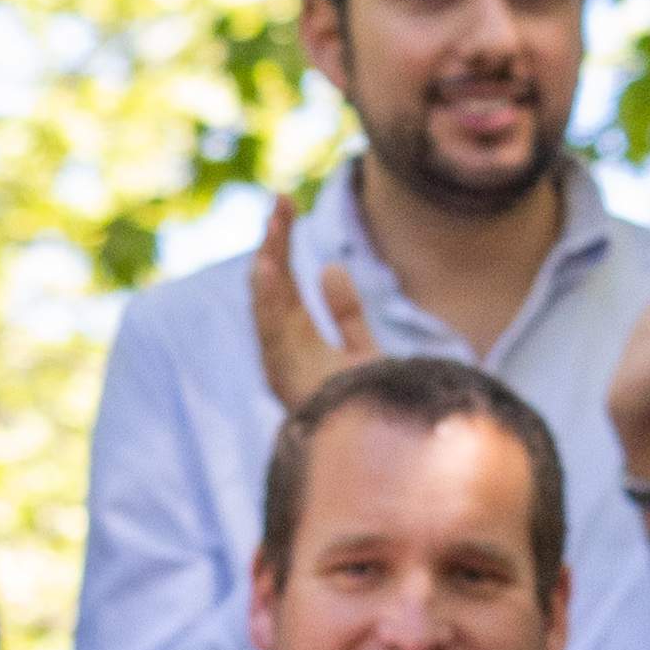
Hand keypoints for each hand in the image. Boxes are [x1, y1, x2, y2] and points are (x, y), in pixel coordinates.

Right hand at [248, 192, 382, 410]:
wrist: (383, 450)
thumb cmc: (370, 410)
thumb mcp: (361, 351)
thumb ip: (345, 312)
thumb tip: (328, 267)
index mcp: (298, 348)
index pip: (285, 291)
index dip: (283, 251)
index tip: (287, 208)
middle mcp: (284, 356)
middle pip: (275, 291)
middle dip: (276, 245)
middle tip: (280, 199)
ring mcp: (282, 366)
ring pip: (269, 303)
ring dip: (270, 261)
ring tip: (274, 222)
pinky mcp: (286, 375)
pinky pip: (272, 329)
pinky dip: (266, 297)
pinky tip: (266, 264)